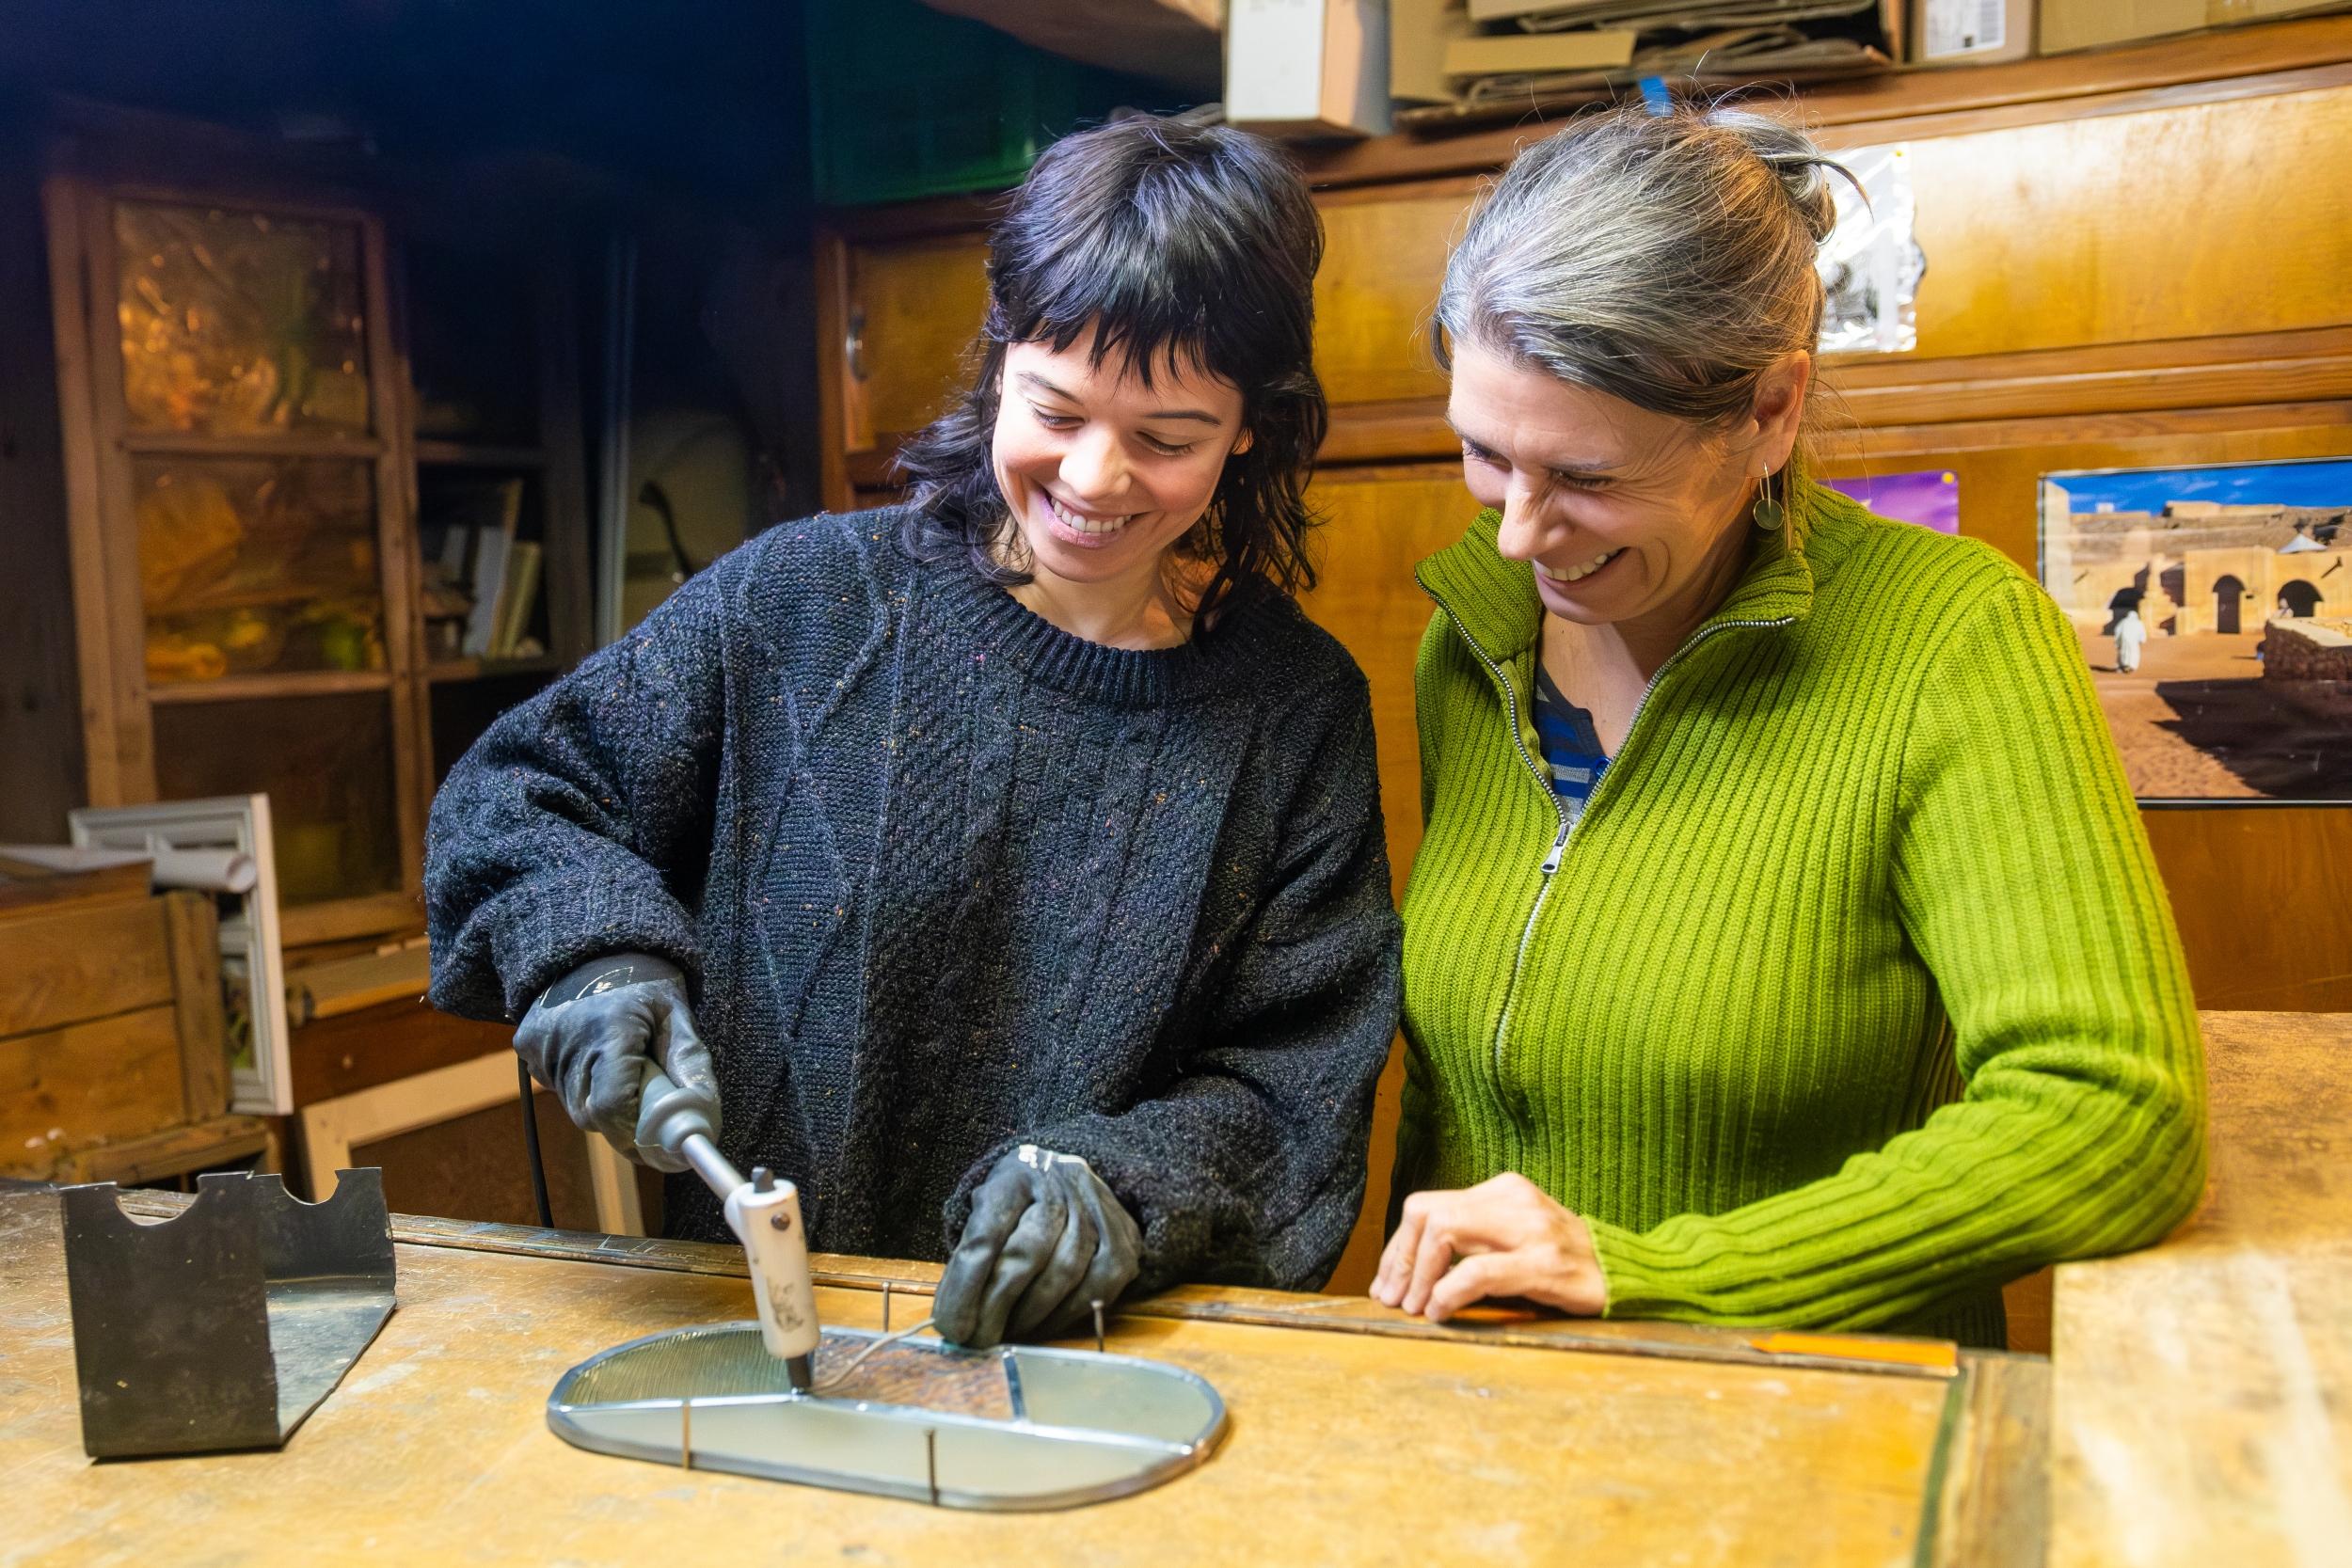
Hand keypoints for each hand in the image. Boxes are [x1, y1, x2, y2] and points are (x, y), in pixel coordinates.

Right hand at [513, 952, 718, 1173]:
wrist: (594, 949)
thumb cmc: (645, 984)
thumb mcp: (678, 1015)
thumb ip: (691, 1065)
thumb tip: (703, 1120)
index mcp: (610, 1028)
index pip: (612, 1106)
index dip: (637, 1132)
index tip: (661, 1139)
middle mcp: (568, 1040)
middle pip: (593, 1115)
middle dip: (626, 1121)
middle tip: (648, 1102)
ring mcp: (541, 1045)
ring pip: (577, 1107)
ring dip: (605, 1105)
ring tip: (623, 1069)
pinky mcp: (528, 1048)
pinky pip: (560, 1090)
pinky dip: (584, 1087)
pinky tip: (596, 1058)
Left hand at [934, 1146, 1142, 1348]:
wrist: (1064, 1177)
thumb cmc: (1014, 1204)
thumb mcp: (984, 1212)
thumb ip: (971, 1255)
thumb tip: (954, 1318)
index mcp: (1014, 1174)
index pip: (987, 1232)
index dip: (967, 1284)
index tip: (951, 1325)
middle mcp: (1061, 1181)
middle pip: (1029, 1253)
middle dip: (997, 1306)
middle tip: (976, 1339)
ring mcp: (1098, 1206)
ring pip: (1067, 1270)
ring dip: (1032, 1314)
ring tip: (1007, 1333)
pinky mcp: (1125, 1234)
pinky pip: (1100, 1284)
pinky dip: (1067, 1313)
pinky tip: (1043, 1326)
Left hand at [1369, 1173, 1606, 1322]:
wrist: (1626, 1275)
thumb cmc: (1562, 1263)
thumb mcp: (1514, 1239)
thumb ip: (1470, 1243)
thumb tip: (1407, 1273)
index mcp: (1502, 1191)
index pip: (1427, 1206)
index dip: (1397, 1247)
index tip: (1387, 1283)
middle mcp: (1513, 1200)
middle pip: (1427, 1213)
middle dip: (1399, 1259)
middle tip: (1393, 1299)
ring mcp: (1530, 1229)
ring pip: (1445, 1232)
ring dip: (1418, 1276)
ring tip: (1415, 1308)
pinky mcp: (1545, 1265)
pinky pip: (1478, 1271)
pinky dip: (1447, 1292)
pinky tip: (1440, 1311)